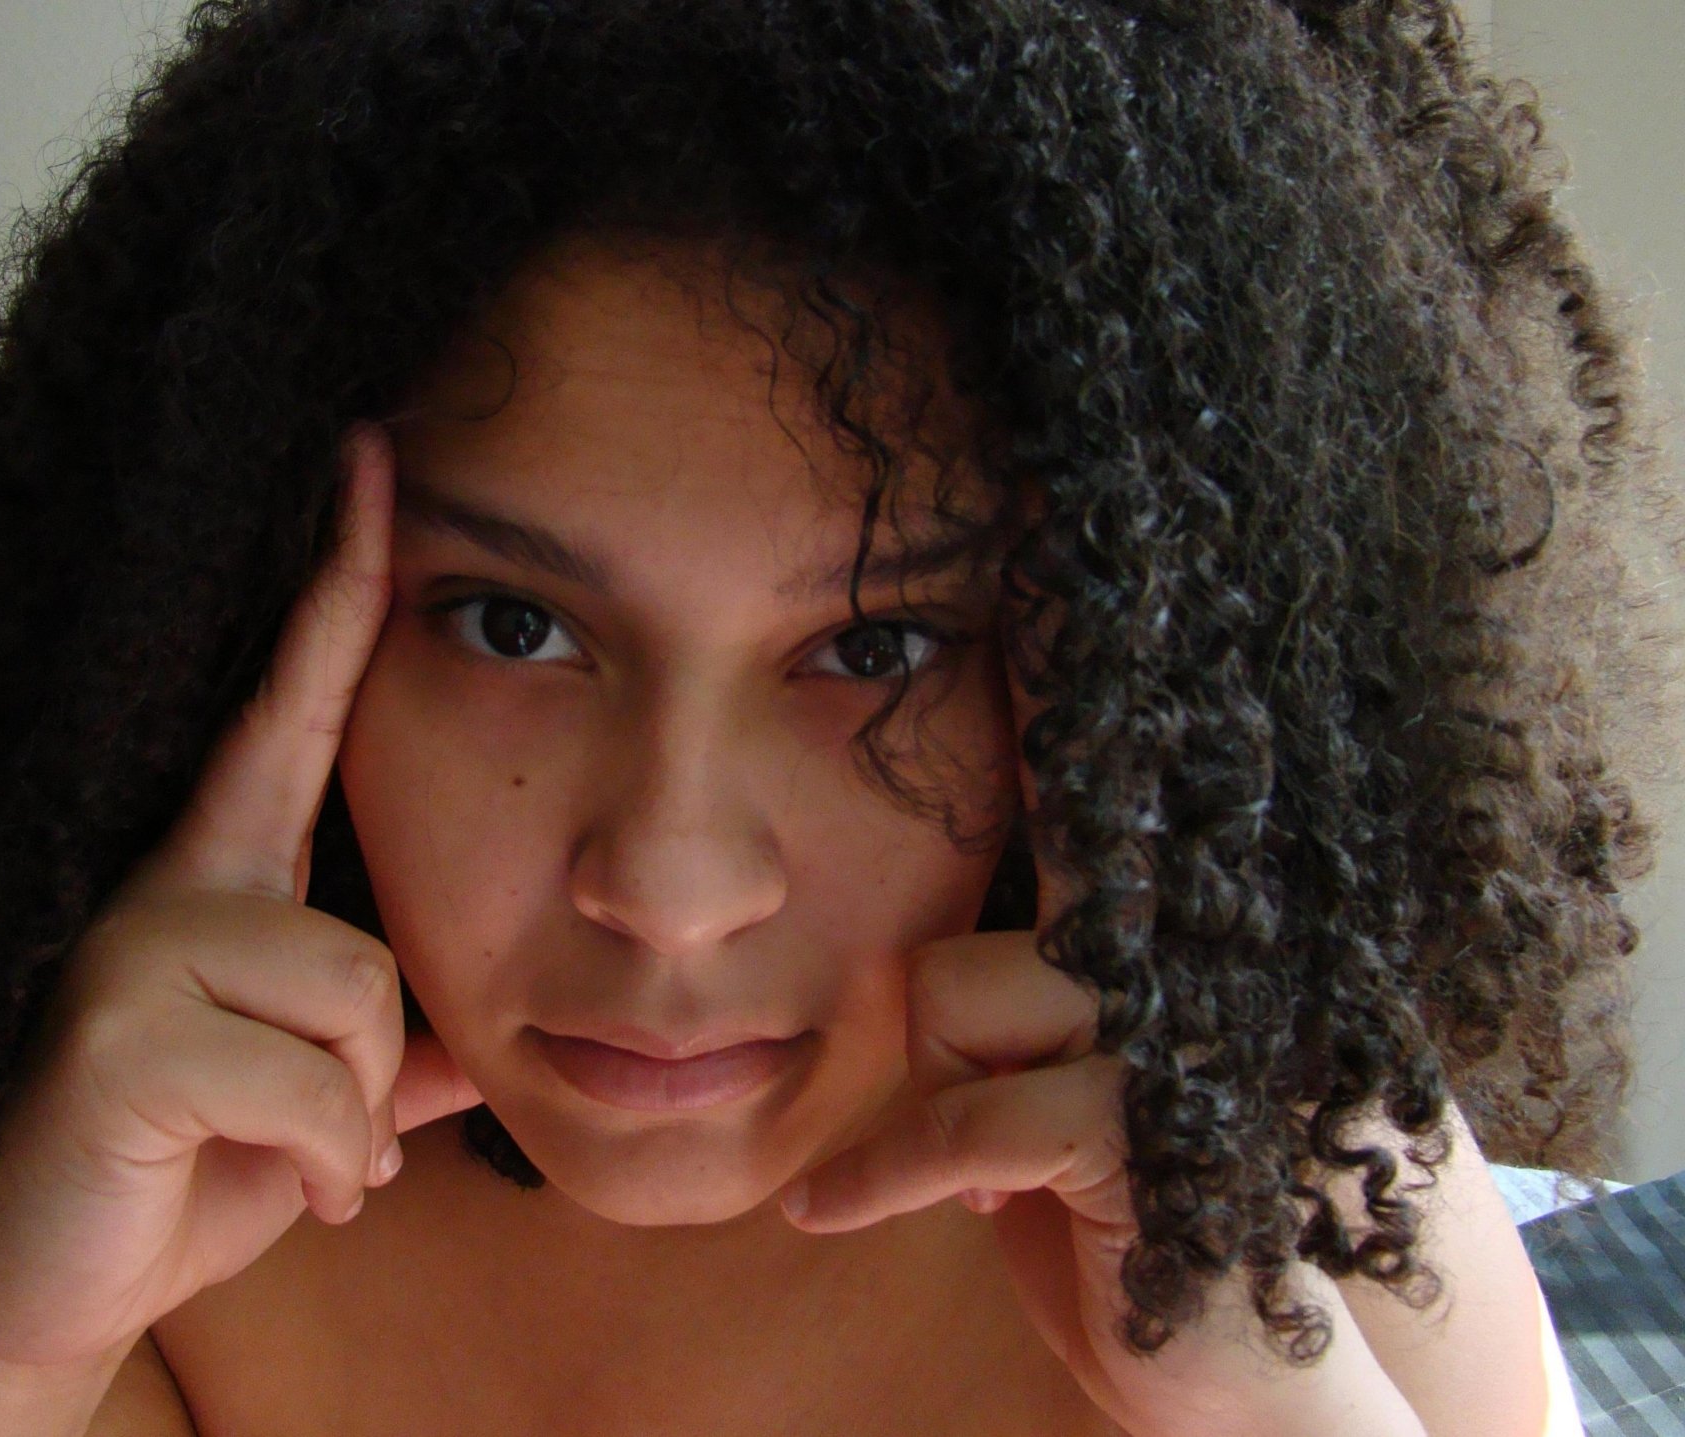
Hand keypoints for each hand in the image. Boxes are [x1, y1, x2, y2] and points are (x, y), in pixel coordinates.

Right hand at [0, 422, 483, 1371]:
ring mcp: (135, 948)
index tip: (367, 458)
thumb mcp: (319, 1100)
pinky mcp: (120, 1035)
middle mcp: (170, 881)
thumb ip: (403, 1052)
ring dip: (354, 1116)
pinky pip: (318, 1086)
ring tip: (294, 1156)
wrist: (43, 1278)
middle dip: (380, 1053)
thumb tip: (494, 1044)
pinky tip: (286, 1190)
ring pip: (359, 997)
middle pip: (372, 928)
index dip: (334, 583)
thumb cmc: (182, 1169)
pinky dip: (327, 1164)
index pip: (288, 702)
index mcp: (220, 872)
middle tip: (330, 1122)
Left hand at [774, 636, 1424, 1436]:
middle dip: (929, 1013)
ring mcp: (1162, 1029)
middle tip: (951, 1100)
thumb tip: (888, 964)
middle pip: (968, 896)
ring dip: (922, 1097)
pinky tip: (844, 1210)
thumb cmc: (1098, 1215)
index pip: (1083, 779)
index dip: (1063, 660)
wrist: (1222, 1376)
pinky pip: (964, 1114)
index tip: (1045, 531)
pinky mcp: (1138, 1125)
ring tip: (948, 1163)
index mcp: (1142, 927)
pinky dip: (886, 1173)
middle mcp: (1168, 949)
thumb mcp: (1027, 1091)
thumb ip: (988, 995)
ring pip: (952, 990)